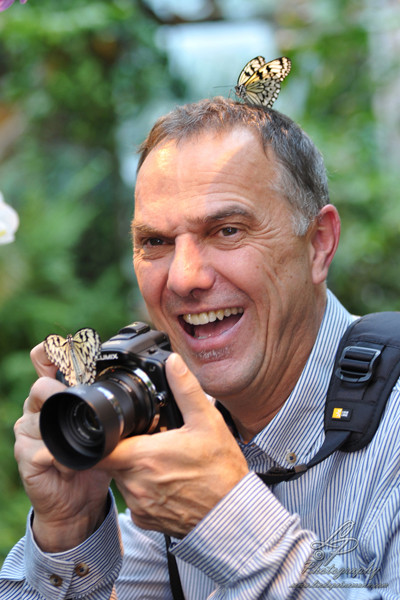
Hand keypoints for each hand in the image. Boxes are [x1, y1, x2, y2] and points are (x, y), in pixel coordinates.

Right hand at [14, 343, 110, 551]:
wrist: (77, 501)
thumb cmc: (92, 459)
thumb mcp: (105, 427)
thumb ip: (107, 405)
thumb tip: (127, 385)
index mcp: (57, 395)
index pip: (45, 360)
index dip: (54, 350)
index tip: (73, 347)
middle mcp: (37, 408)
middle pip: (40, 385)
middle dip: (63, 392)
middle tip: (81, 405)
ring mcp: (27, 432)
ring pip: (38, 417)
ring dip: (65, 431)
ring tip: (82, 443)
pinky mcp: (24, 456)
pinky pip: (41, 449)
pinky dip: (63, 457)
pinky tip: (74, 465)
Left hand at [100, 353, 248, 537]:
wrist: (232, 514)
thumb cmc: (221, 471)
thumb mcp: (207, 421)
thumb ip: (185, 389)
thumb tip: (172, 363)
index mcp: (144, 456)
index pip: (102, 445)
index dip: (106, 435)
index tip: (120, 428)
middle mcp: (135, 483)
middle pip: (112, 459)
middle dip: (126, 447)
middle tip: (151, 439)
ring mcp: (139, 504)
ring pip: (123, 479)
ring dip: (135, 468)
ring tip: (163, 460)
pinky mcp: (146, 520)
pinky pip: (135, 499)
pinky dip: (145, 489)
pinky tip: (168, 481)